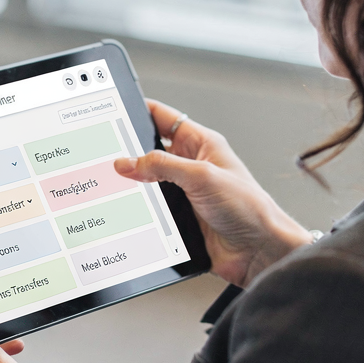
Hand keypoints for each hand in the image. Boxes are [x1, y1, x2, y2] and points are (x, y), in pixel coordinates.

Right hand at [114, 100, 312, 287]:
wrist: (259, 250)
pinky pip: (152, 211)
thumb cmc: (248, 208)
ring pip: (147, 184)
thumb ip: (162, 165)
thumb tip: (128, 161)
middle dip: (128, 154)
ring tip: (112, 186)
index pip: (163, 119)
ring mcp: (184, 194)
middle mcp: (191, 166)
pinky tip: (127, 213)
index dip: (139, 112)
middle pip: (149, 153)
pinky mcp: (180, 219)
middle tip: (104, 156)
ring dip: (133, 187)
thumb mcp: (201, 176)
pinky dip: (139, 212)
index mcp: (201, 144)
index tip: (114, 113)